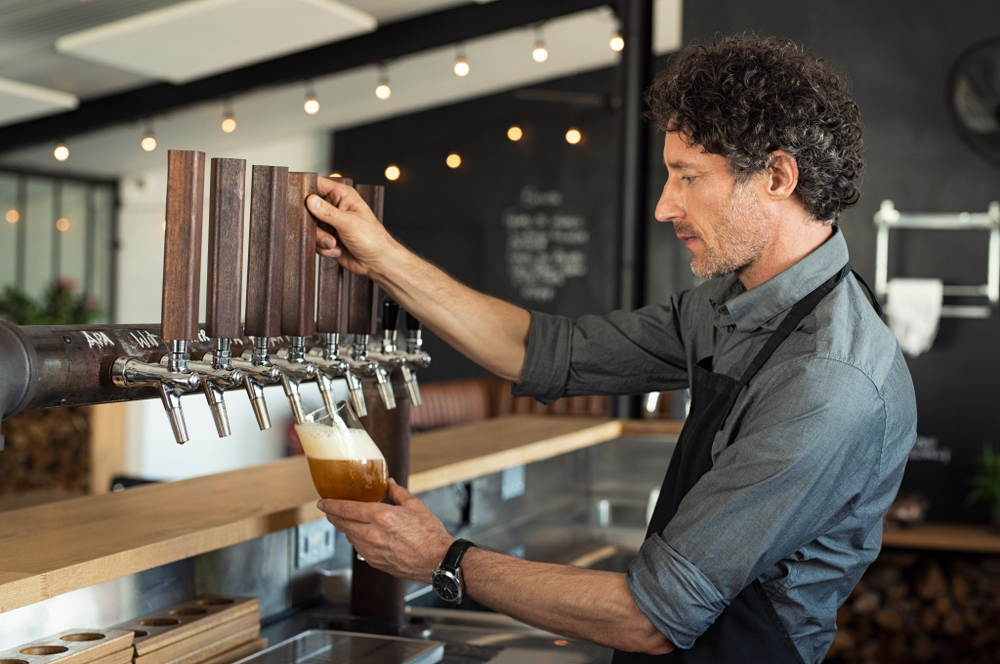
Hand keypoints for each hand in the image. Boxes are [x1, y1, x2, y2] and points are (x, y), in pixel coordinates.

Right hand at [309, 177, 399, 276]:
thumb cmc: (373, 239)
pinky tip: (337, 250)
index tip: (301, 202)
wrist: (377, 262)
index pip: (318, 184)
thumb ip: (328, 212)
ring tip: (335, 244)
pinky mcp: (327, 238)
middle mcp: (334, 207)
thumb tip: (310, 201)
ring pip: (310, 228)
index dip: (306, 191)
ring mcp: (330, 223)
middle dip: (315, 225)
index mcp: (342, 195)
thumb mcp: (349, 223)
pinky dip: (324, 248)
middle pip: (308, 209)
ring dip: (321, 239)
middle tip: (327, 234)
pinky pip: (314, 241)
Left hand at [317, 478, 454, 581]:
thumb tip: (389, 482)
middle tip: (328, 509)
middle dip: (333, 515)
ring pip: (349, 537)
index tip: (322, 502)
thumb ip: (397, 492)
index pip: (347, 509)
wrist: (437, 561)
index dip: (331, 505)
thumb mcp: (415, 506)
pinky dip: (356, 539)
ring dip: (345, 527)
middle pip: (342, 523)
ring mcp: (372, 550)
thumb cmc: (430, 534)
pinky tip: (361, 534)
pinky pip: (358, 548)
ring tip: (346, 520)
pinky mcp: (375, 562)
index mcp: (381, 516)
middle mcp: (372, 534)